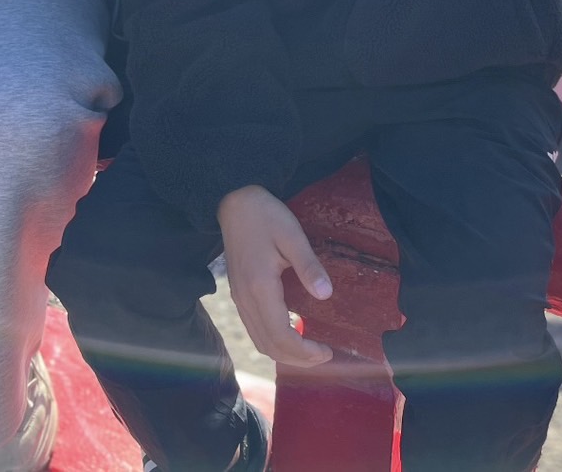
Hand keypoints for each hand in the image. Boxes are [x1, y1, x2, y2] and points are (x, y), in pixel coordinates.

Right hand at [217, 185, 333, 366]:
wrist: (234, 202)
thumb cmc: (265, 215)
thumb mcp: (292, 235)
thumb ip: (309, 266)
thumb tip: (326, 295)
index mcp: (260, 287)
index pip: (281, 336)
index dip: (304, 352)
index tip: (326, 352)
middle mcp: (245, 299)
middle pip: (269, 345)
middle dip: (297, 359)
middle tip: (323, 356)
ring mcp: (238, 298)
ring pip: (259, 340)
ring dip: (284, 353)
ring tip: (309, 351)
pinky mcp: (238, 294)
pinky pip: (254, 329)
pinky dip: (272, 341)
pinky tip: (290, 333)